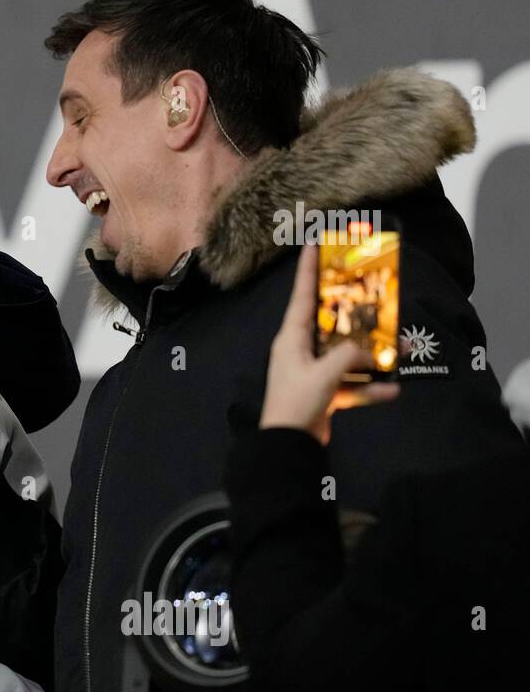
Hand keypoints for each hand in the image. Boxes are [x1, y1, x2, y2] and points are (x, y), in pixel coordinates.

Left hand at [260, 245, 398, 442]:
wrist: (288, 447)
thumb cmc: (296, 403)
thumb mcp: (324, 375)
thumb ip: (349, 355)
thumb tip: (369, 349)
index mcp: (291, 338)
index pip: (302, 296)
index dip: (309, 270)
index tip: (314, 243)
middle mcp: (301, 350)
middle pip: (332, 323)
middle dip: (357, 312)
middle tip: (376, 291)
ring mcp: (314, 372)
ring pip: (348, 356)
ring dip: (373, 356)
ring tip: (403, 349)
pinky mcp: (325, 394)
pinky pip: (352, 385)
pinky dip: (370, 388)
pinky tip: (393, 389)